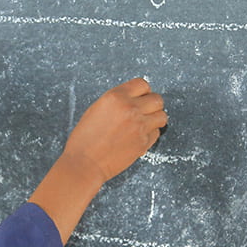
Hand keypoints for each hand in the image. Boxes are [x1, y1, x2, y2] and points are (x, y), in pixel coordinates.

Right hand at [28, 78, 167, 243]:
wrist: (84, 163)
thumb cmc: (84, 139)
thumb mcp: (96, 109)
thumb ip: (117, 101)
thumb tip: (134, 99)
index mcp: (115, 97)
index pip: (142, 84)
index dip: (143, 91)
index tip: (141, 97)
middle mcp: (130, 108)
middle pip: (157, 99)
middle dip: (152, 105)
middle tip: (145, 112)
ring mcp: (139, 126)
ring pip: (162, 116)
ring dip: (155, 119)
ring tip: (145, 124)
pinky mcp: (143, 142)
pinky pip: (156, 133)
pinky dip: (151, 134)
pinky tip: (138, 137)